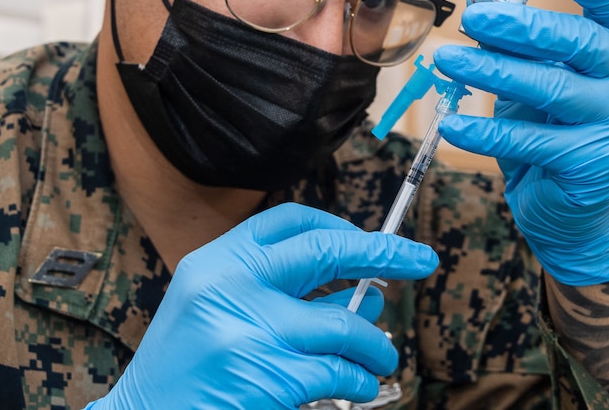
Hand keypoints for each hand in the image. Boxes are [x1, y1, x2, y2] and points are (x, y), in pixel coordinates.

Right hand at [85, 203, 437, 408]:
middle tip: (422, 260)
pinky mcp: (270, 377)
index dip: (340, 226)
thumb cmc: (186, 370)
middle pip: (327, 250)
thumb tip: (369, 290)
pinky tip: (362, 386)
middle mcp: (232, 286)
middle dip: (386, 254)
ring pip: (345, 324)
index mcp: (216, 261)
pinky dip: (361, 381)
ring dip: (375, 344)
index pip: (290, 221)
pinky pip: (340, 372)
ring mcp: (251, 331)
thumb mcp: (218, 311)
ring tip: (381, 357)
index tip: (372, 241)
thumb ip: (282, 293)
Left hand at [434, 0, 608, 285]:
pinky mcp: (595, 165)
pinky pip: (532, 140)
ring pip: (550, 88)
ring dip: (491, 71)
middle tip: (474, 19)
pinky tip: (454, 126)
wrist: (573, 213)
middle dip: (521, 25)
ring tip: (448, 60)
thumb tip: (481, 0)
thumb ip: (520, 42)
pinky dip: (486, 131)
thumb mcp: (539, 77)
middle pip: (579, 41)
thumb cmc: (554, 130)